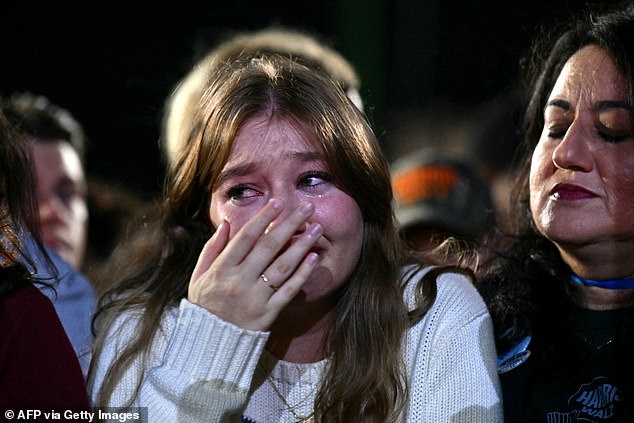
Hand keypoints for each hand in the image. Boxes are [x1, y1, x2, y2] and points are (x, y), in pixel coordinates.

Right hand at [188, 199, 321, 330]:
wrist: (210, 344)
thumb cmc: (205, 305)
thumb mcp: (199, 276)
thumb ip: (212, 248)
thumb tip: (228, 222)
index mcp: (221, 269)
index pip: (246, 238)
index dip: (263, 218)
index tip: (279, 202)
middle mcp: (239, 281)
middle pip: (268, 247)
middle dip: (289, 224)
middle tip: (307, 207)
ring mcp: (255, 298)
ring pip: (282, 267)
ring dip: (301, 245)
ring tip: (316, 229)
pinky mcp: (267, 314)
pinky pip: (288, 291)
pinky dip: (302, 274)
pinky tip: (314, 258)